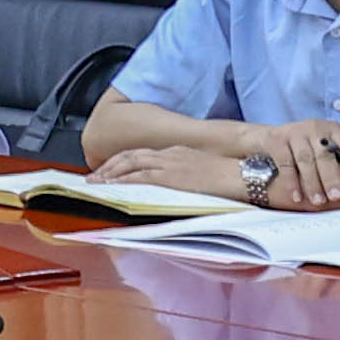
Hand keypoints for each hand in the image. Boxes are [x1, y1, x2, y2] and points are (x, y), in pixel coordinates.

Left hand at [93, 146, 253, 201]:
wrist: (245, 176)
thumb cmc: (232, 177)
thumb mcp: (203, 172)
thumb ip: (186, 177)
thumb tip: (177, 187)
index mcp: (178, 152)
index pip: (143, 155)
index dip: (123, 162)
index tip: (110, 170)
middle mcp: (170, 154)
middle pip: (131, 157)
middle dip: (110, 167)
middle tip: (93, 177)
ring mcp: (169, 164)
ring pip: (130, 165)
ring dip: (110, 174)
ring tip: (95, 183)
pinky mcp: (170, 176)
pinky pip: (139, 177)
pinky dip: (122, 181)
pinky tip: (111, 187)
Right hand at [244, 119, 339, 209]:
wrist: (270, 138)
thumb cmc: (307, 148)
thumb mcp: (325, 147)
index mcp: (332, 129)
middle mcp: (314, 128)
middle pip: (325, 154)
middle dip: (332, 177)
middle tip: (338, 197)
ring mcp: (294, 133)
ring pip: (305, 160)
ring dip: (312, 183)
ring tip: (319, 202)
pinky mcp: (276, 140)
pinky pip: (285, 163)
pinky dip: (292, 182)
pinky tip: (297, 197)